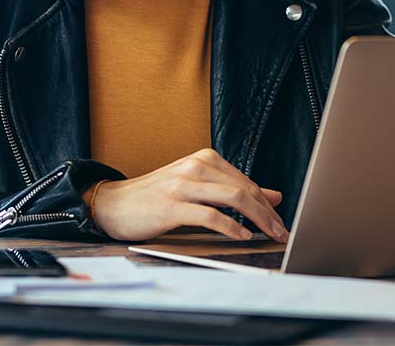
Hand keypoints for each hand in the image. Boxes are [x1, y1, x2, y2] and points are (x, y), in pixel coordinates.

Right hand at [85, 148, 288, 242]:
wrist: (112, 203)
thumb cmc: (157, 197)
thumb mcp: (198, 187)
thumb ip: (233, 190)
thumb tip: (274, 196)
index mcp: (205, 159)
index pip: (247, 182)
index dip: (268, 204)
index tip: (281, 222)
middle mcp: (197, 166)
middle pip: (245, 189)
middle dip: (268, 213)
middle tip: (282, 232)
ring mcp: (184, 184)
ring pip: (233, 198)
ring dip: (257, 219)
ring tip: (269, 235)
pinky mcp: (171, 205)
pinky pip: (210, 215)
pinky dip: (230, 227)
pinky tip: (242, 236)